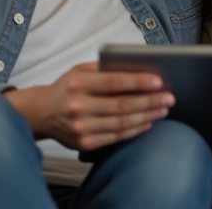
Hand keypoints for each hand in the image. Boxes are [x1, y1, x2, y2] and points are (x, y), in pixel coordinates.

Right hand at [4, 62, 172, 150]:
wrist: (41, 114)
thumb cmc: (66, 88)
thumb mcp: (78, 70)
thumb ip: (103, 68)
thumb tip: (135, 67)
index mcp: (78, 84)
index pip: (113, 82)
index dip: (137, 82)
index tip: (158, 81)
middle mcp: (79, 107)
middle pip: (122, 105)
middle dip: (149, 101)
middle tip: (170, 97)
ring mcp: (81, 128)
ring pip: (122, 123)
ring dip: (147, 116)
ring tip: (163, 109)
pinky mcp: (84, 144)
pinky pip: (116, 137)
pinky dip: (134, 130)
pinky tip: (148, 123)